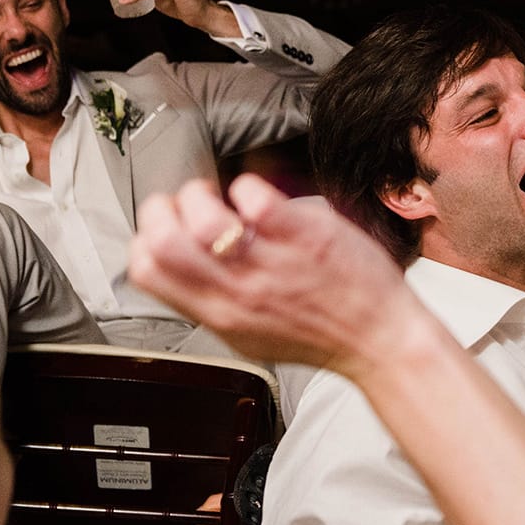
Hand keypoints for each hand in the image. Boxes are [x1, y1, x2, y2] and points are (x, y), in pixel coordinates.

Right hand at [130, 175, 414, 373]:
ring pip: (202, 219)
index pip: (145, 271)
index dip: (145, 238)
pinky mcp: (303, 235)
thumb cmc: (321, 332)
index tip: (167, 228)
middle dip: (162, 209)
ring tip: (223, 199)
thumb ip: (213, 302)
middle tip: (188, 206)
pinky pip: (253, 198)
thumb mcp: (249, 333)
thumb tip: (181, 271)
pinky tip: (259, 197)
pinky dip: (247, 186)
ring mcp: (269, 263)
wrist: (379, 338)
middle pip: (160, 242)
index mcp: (218, 313)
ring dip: (201, 194)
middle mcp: (236, 291)